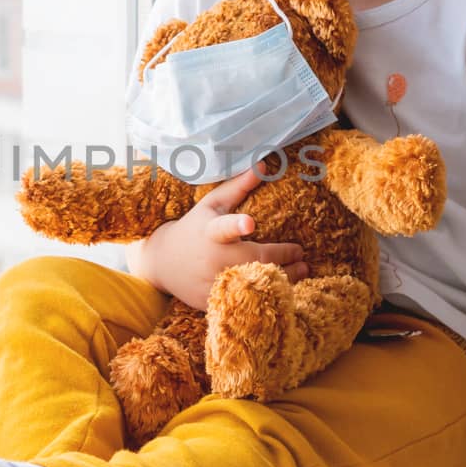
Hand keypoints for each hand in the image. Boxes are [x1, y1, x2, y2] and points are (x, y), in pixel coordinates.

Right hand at [125, 162, 308, 310]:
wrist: (162, 263)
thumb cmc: (194, 227)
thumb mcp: (211, 205)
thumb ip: (238, 187)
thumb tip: (263, 164)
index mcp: (211, 231)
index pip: (224, 227)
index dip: (236, 225)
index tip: (250, 223)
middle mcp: (212, 258)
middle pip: (255, 259)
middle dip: (284, 257)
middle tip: (301, 253)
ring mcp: (212, 283)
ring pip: (256, 284)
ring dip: (285, 278)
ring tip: (303, 269)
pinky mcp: (212, 302)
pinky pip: (247, 301)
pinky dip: (268, 296)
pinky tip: (283, 289)